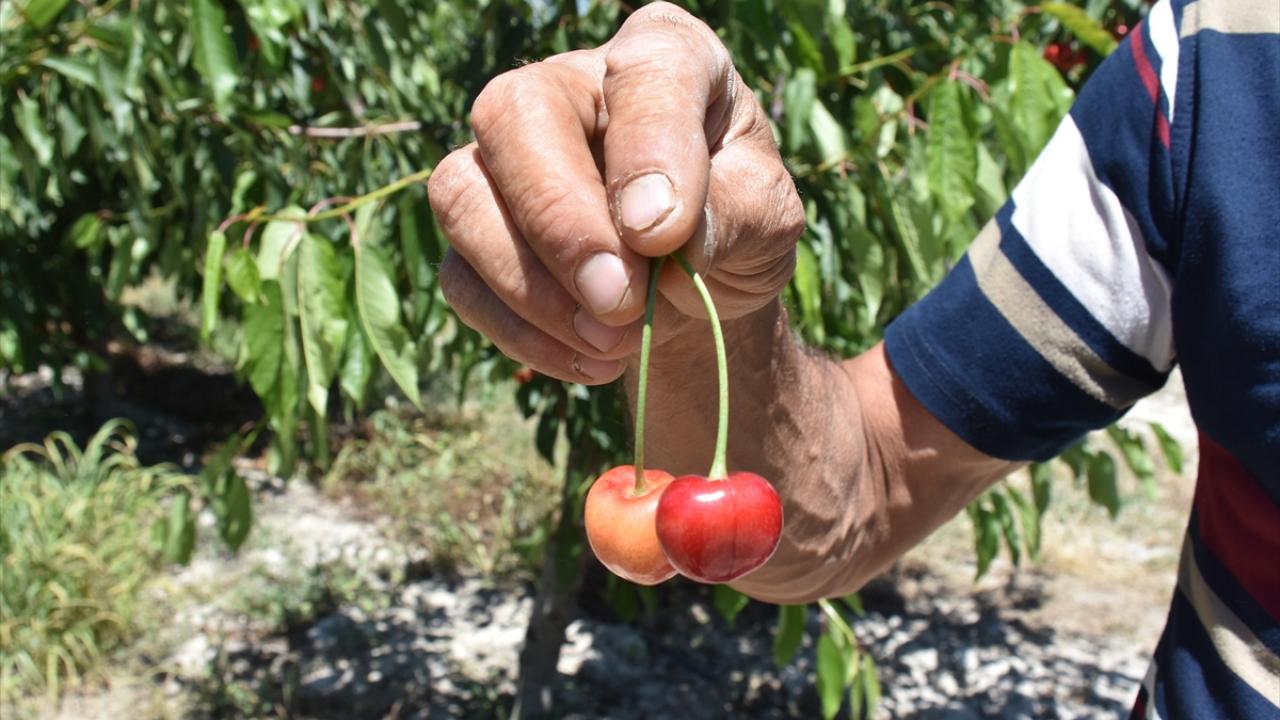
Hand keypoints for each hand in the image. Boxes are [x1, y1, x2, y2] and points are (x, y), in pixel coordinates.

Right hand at [428, 2, 803, 384]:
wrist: (701, 284)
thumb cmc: (735, 224)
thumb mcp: (770, 219)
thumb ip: (733, 215)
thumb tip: (657, 240)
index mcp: (663, 56)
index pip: (640, 71)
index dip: (647, 151)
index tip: (664, 234)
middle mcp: (567, 86)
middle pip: (512, 116)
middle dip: (562, 223)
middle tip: (621, 302)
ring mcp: (504, 158)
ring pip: (463, 198)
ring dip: (533, 289)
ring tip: (615, 342)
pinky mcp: (475, 231)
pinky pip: (461, 278)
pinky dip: (523, 333)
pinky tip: (590, 358)